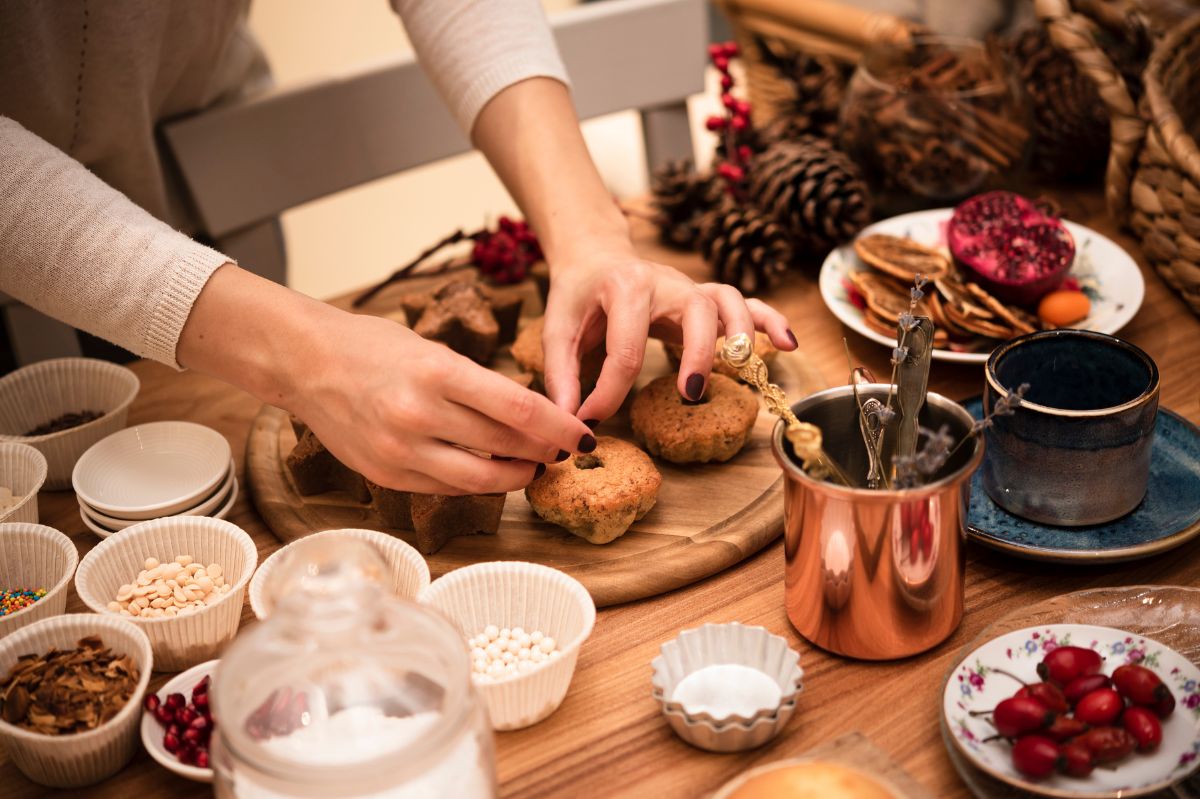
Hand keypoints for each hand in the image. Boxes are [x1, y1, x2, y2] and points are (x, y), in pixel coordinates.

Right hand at [291, 313, 596, 494]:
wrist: (303, 362)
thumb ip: (477, 384)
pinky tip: (492, 473)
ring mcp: (400, 450)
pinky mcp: (386, 475)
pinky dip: (476, 483)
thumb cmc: (371, 345)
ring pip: (480, 479)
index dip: (558, 426)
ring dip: (516, 475)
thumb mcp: (432, 350)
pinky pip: (446, 487)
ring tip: (533, 466)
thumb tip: (529, 414)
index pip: (518, 408)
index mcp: (436, 372)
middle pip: (505, 445)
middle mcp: (419, 415)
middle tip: (565, 450)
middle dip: (545, 451)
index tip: (581, 434)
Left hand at [542, 242, 796, 420]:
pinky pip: (747, 302)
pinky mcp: (705, 298)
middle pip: (695, 311)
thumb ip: (561, 375)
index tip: (593, 421)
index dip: (609, 392)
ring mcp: (690, 288)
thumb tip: (572, 422)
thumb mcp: (558, 329)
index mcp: (624, 286)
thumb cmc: (578, 296)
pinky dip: (770, 320)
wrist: (595, 257)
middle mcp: (664, 282)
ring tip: (742, 370)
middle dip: (698, 353)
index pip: (624, 347)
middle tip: (690, 394)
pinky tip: (788, 345)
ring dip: (741, 334)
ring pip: (728, 301)